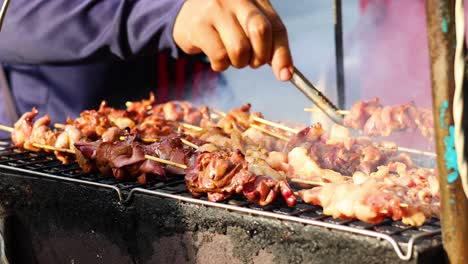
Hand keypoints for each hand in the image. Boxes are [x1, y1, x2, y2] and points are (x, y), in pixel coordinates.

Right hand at [173, 0, 293, 80]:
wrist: (186, 14)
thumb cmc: (226, 24)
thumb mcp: (250, 26)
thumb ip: (270, 45)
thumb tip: (286, 74)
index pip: (276, 27)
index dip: (282, 54)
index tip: (285, 75)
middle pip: (260, 31)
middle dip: (259, 57)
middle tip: (251, 62)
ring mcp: (216, 9)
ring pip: (239, 49)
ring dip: (238, 63)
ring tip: (230, 56)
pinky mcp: (199, 24)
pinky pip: (219, 56)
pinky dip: (221, 65)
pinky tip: (216, 57)